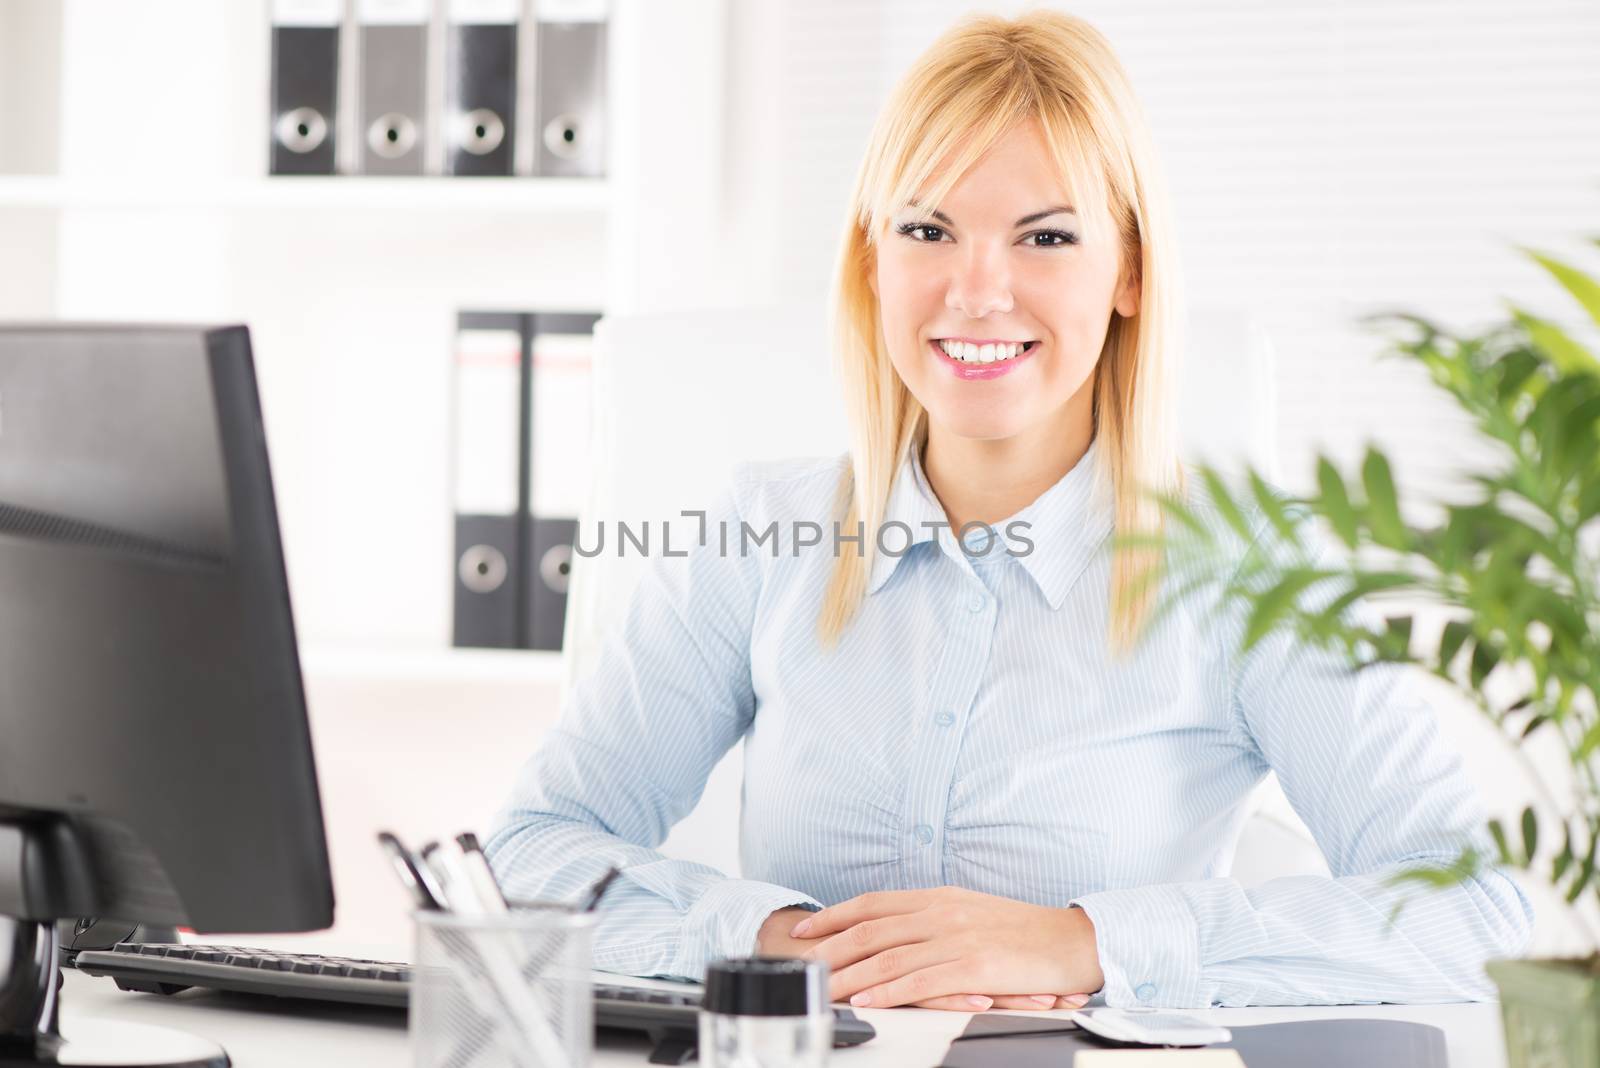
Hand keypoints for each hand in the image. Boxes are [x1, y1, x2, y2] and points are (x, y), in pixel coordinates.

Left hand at [786, 886, 1104, 1010]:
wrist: (1072, 941)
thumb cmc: (1025, 933)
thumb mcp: (972, 913)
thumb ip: (933, 919)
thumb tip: (898, 933)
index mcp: (938, 897)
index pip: (872, 904)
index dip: (833, 916)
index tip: (803, 930)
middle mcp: (941, 912)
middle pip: (870, 929)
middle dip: (828, 948)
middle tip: (800, 964)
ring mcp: (956, 937)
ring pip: (887, 957)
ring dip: (848, 976)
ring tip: (822, 990)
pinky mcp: (974, 966)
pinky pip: (920, 980)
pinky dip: (888, 991)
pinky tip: (867, 1000)